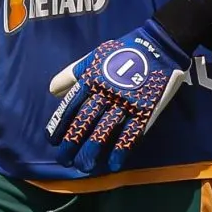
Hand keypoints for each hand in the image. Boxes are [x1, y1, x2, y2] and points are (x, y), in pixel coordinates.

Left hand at [46, 20, 190, 174]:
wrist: (159, 45)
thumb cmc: (124, 50)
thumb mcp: (95, 56)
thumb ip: (73, 73)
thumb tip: (53, 90)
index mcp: (92, 78)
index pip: (71, 105)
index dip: (60, 124)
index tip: (53, 140)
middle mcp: (105, 92)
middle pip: (85, 121)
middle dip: (72, 142)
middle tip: (64, 160)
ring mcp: (125, 102)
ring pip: (104, 130)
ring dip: (92, 150)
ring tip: (84, 166)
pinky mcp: (145, 110)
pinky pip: (131, 133)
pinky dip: (121, 150)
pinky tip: (112, 164)